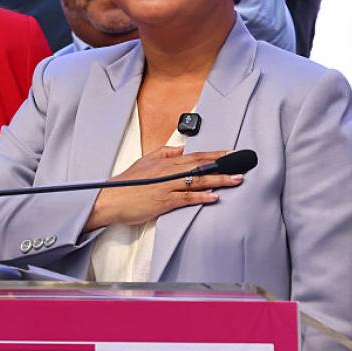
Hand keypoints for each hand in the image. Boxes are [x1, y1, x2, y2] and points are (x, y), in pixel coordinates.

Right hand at [84, 146, 242, 230]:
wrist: (110, 199)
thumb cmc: (126, 183)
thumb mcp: (145, 162)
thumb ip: (164, 153)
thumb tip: (181, 148)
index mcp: (166, 163)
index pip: (195, 156)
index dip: (214, 155)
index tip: (230, 153)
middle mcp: (168, 172)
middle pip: (200, 166)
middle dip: (223, 166)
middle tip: (241, 165)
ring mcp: (166, 187)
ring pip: (197, 181)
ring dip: (218, 180)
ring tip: (235, 180)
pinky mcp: (163, 201)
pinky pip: (186, 198)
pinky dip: (201, 197)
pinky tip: (214, 197)